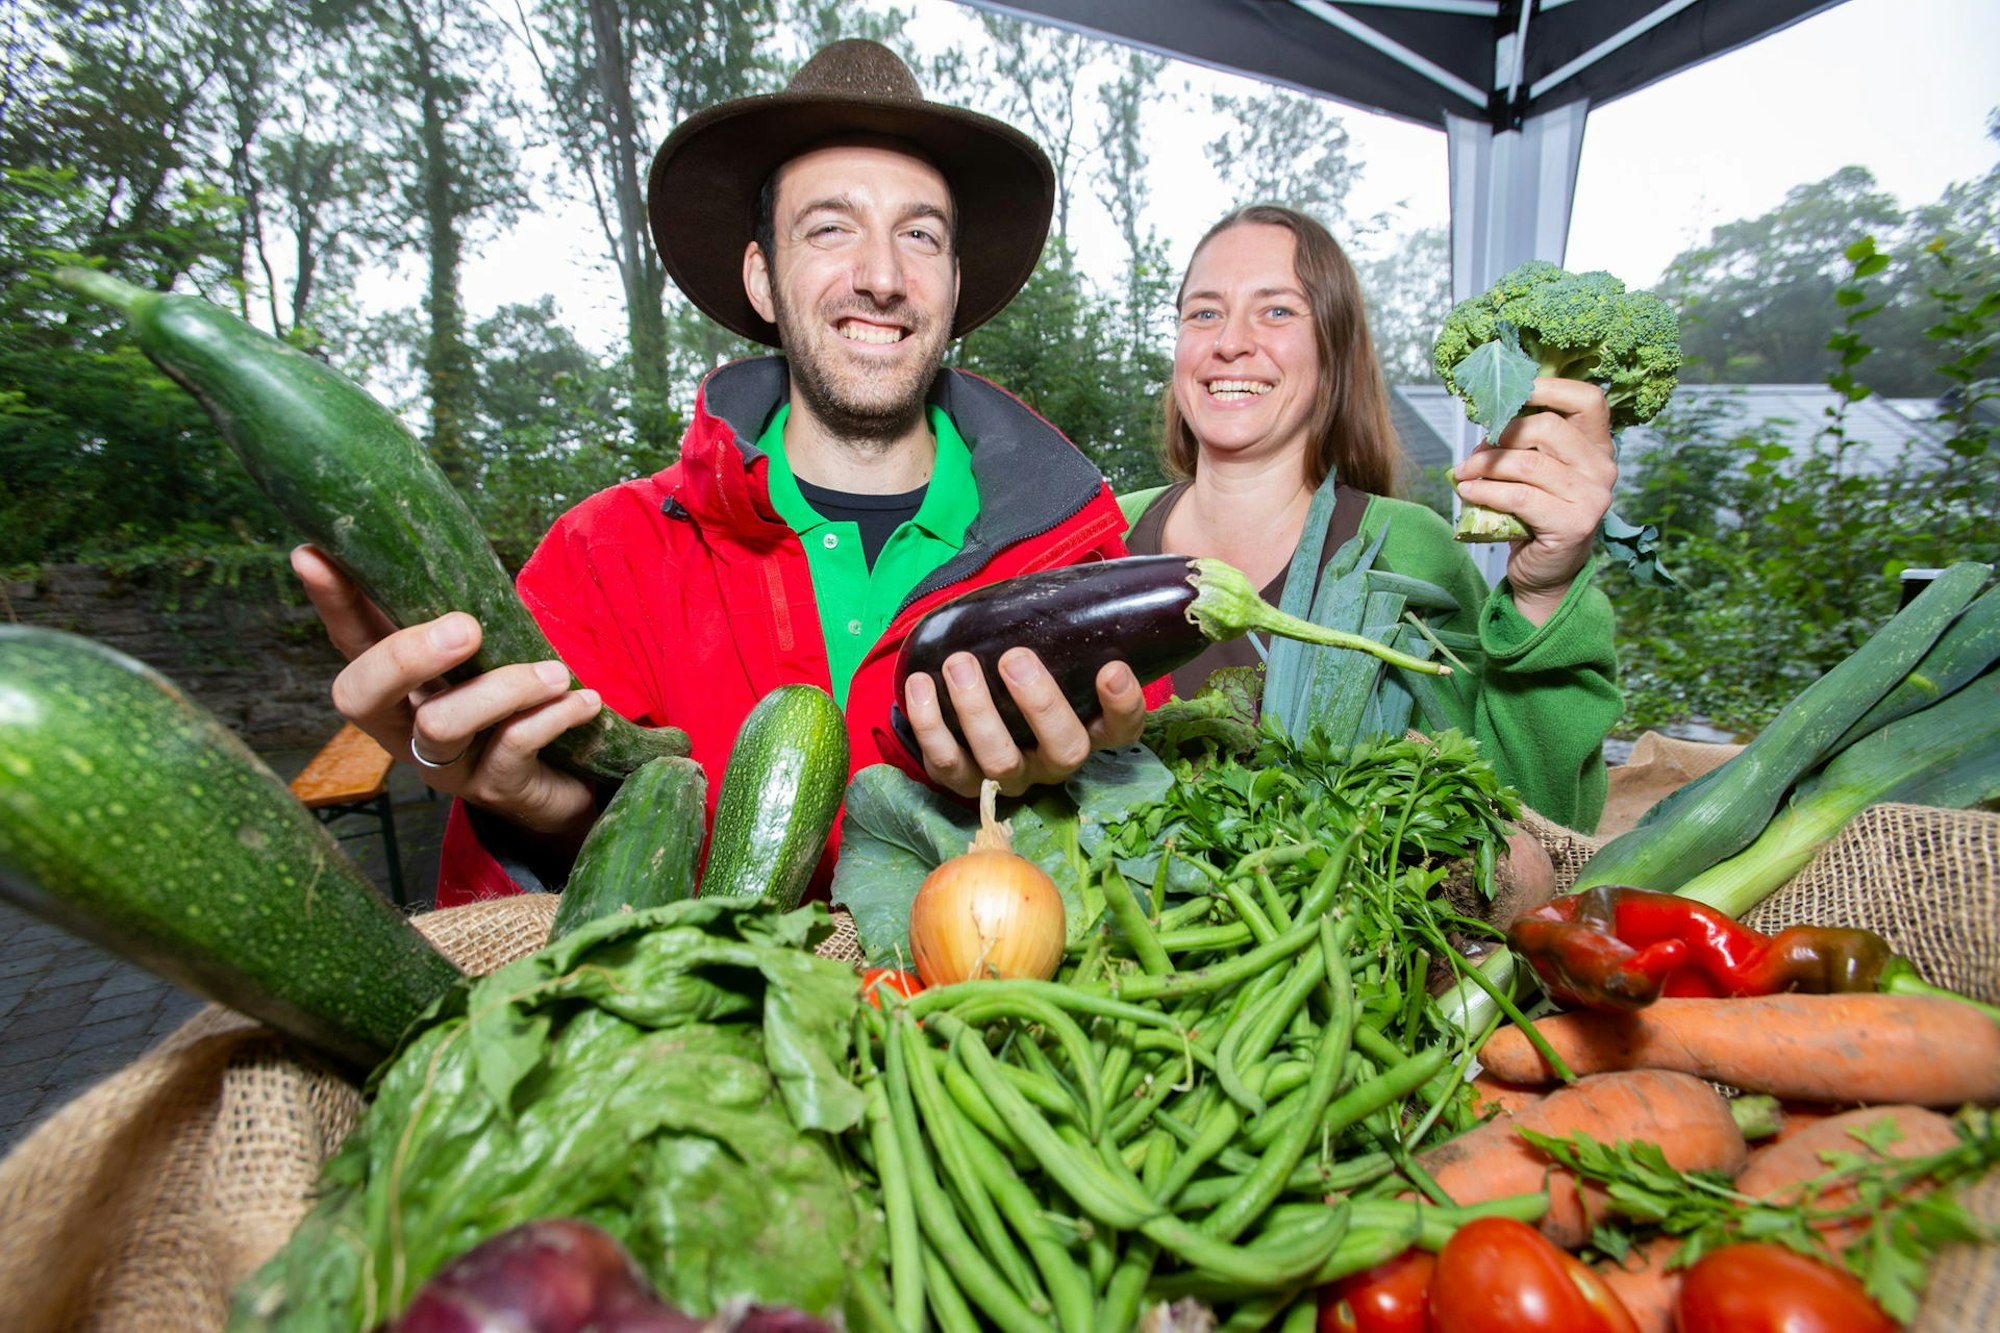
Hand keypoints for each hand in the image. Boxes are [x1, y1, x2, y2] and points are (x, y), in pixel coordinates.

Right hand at [290, 545, 598, 840]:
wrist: (568, 786)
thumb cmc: (519, 705)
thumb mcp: (487, 659)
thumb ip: (464, 618)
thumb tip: (448, 546)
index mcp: (397, 687)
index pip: (349, 640)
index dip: (329, 600)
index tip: (310, 553)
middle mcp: (404, 728)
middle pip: (359, 696)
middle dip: (405, 655)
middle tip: (467, 628)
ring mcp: (445, 766)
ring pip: (440, 726)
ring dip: (504, 687)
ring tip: (555, 673)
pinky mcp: (494, 789)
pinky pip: (511, 747)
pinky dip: (553, 717)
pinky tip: (584, 702)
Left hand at [900, 648, 1145, 798]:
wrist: (967, 705)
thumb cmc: (1019, 666)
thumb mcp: (1048, 648)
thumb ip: (1058, 625)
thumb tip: (1065, 573)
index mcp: (1088, 729)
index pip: (1122, 730)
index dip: (1123, 706)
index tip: (1111, 668)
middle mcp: (1054, 760)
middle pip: (1064, 749)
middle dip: (1040, 704)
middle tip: (1015, 658)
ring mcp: (1010, 776)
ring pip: (1001, 761)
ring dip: (977, 711)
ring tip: (960, 664)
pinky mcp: (964, 782)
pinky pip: (947, 764)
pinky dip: (930, 725)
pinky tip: (921, 684)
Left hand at [1452, 377, 1617, 623]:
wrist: (1545, 573)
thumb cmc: (1536, 517)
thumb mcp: (1535, 473)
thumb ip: (1524, 445)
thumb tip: (1486, 424)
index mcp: (1598, 447)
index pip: (1588, 399)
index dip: (1548, 388)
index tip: (1509, 394)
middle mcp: (1602, 468)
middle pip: (1547, 427)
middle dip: (1501, 434)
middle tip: (1475, 452)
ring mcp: (1592, 497)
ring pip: (1528, 463)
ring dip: (1486, 465)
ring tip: (1464, 474)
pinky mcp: (1573, 524)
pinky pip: (1519, 496)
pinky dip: (1486, 491)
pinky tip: (1467, 492)